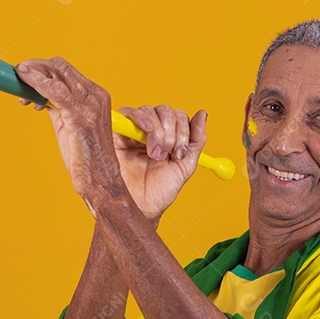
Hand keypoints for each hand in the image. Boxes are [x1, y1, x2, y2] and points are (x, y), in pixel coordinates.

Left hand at [15, 57, 120, 207]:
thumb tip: (39, 95)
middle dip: (34, 67)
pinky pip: (54, 89)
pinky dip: (36, 81)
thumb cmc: (85, 159)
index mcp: (96, 96)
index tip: (24, 80)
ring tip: (19, 87)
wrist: (100, 181)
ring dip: (31, 74)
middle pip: (60, 66)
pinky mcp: (80, 115)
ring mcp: (90, 104)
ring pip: (56, 72)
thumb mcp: (69, 125)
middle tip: (18, 79)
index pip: (65, 70)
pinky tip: (23, 79)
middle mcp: (96, 95)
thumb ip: (58, 107)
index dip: (41, 70)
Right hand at [113, 105, 206, 221]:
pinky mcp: (117, 132)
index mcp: (167, 138)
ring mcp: (133, 131)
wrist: (139, 208)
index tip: (180, 153)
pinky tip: (146, 134)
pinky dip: (141, 118)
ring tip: (154, 154)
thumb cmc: (158, 192)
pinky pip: (128, 112)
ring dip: (158, 131)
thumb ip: (196, 140)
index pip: (179, 117)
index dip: (184, 130)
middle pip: (165, 111)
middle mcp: (150, 132)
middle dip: (171, 132)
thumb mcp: (185, 165)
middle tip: (167, 154)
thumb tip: (203, 113)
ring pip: (149, 110)